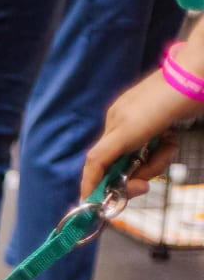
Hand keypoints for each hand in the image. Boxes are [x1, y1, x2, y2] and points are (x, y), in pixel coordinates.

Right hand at [83, 68, 199, 197]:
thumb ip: (101, 157)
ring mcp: (146, 126)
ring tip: (169, 148)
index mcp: (112, 126)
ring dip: (156, 161)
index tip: (92, 202)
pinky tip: (172, 140)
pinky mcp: (165, 125)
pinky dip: (165, 150)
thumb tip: (85, 187)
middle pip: (123, 164)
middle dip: (136, 172)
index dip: (93, 183)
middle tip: (146, 181)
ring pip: (143, 158)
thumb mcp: (125, 132)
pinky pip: (159, 148)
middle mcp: (125, 127)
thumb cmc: (162, 103)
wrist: (196, 77)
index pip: (96, 162)